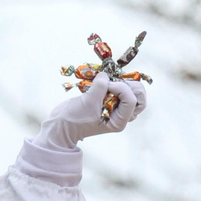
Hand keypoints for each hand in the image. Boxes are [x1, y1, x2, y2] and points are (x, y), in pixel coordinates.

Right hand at [32, 71, 146, 151]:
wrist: (61, 125)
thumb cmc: (74, 119)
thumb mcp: (88, 103)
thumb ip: (100, 87)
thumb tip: (106, 75)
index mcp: (119, 121)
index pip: (132, 100)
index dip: (121, 88)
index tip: (106, 85)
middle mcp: (121, 115)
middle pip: (139, 97)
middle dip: (128, 85)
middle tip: (112, 83)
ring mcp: (116, 107)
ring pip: (132, 92)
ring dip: (122, 83)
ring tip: (107, 82)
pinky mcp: (109, 100)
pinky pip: (120, 88)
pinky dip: (114, 82)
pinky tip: (101, 81)